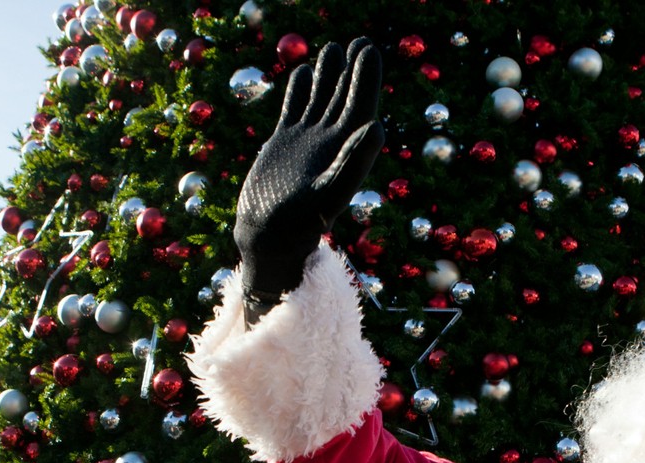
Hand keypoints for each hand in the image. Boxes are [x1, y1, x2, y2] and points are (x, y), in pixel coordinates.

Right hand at [234, 38, 383, 323]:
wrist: (267, 239)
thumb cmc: (298, 225)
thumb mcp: (328, 194)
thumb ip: (353, 162)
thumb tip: (376, 127)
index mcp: (344, 150)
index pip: (360, 105)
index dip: (366, 77)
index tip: (368, 48)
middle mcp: (328, 144)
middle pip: (343, 98)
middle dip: (352, 70)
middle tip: (360, 41)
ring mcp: (305, 144)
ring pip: (319, 101)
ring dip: (327, 75)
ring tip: (334, 48)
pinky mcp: (283, 146)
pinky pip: (294, 111)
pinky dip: (298, 92)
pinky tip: (301, 73)